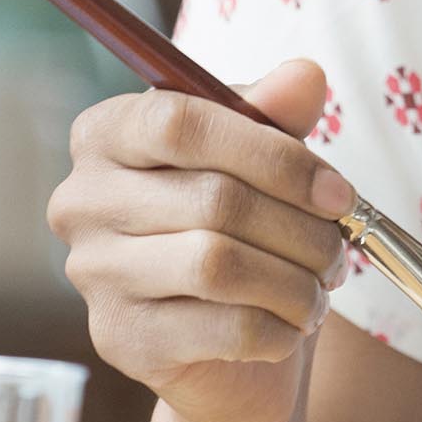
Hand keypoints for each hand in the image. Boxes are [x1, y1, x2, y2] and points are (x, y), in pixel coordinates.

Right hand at [49, 62, 356, 421]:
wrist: (220, 346)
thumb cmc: (238, 229)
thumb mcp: (259, 159)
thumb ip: (276, 114)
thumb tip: (305, 75)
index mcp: (106, 133)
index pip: (180, 122)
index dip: (273, 155)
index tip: (337, 191)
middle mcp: (81, 199)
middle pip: (212, 198)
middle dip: (301, 228)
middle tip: (340, 248)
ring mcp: (94, 274)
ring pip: (218, 266)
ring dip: (294, 281)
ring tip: (320, 286)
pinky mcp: (121, 338)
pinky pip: (223, 328)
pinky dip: (278, 328)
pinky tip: (292, 325)